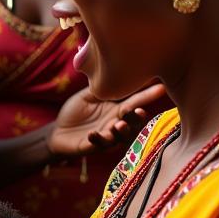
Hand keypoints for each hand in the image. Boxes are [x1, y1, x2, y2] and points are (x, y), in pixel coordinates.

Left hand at [48, 83, 167, 157]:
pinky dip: (96, 139)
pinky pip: (97, 145)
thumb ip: (102, 87)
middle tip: (141, 112)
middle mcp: (114, 124)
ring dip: (120, 131)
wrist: (57, 131)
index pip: (134, 102)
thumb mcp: (88, 96)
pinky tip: (93, 133)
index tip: (161, 88)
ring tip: (119, 124)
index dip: (147, 96)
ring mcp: (104, 136)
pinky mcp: (91, 146)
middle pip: (132, 123)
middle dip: (137, 119)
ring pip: (119, 137)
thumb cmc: (75, 112)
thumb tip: (117, 71)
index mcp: (116, 110)